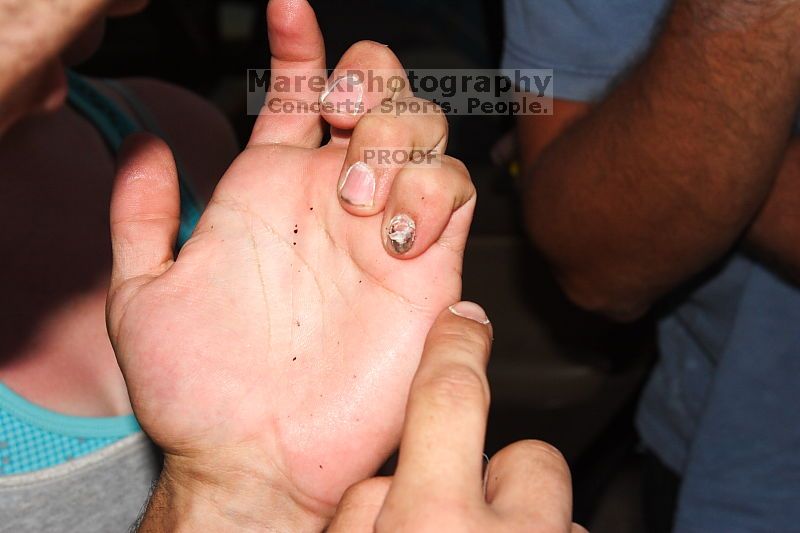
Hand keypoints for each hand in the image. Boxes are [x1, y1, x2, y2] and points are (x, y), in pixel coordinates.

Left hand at [106, 0, 473, 529]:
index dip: (298, 48)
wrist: (257, 454)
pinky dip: (433, 189)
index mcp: (270, 194)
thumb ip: (143, 216)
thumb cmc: (200, 388)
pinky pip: (454, 192)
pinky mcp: (430, 267)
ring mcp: (385, 229)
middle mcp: (333, 203)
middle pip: (376, 96)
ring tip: (359, 200)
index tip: (288, 11)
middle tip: (338, 113)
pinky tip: (396, 232)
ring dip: (395, 138)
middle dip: (366, 79)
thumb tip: (146, 145)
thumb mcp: (144, 293)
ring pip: (422, 131)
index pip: (294, 96)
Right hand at [329, 303, 587, 532]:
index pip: (450, 398)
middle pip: (528, 459)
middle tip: (463, 519)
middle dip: (499, 475)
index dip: (456, 347)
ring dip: (520, 527)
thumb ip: (361, 515)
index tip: (464, 320)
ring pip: (552, 512)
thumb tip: (379, 495)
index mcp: (435, 527)